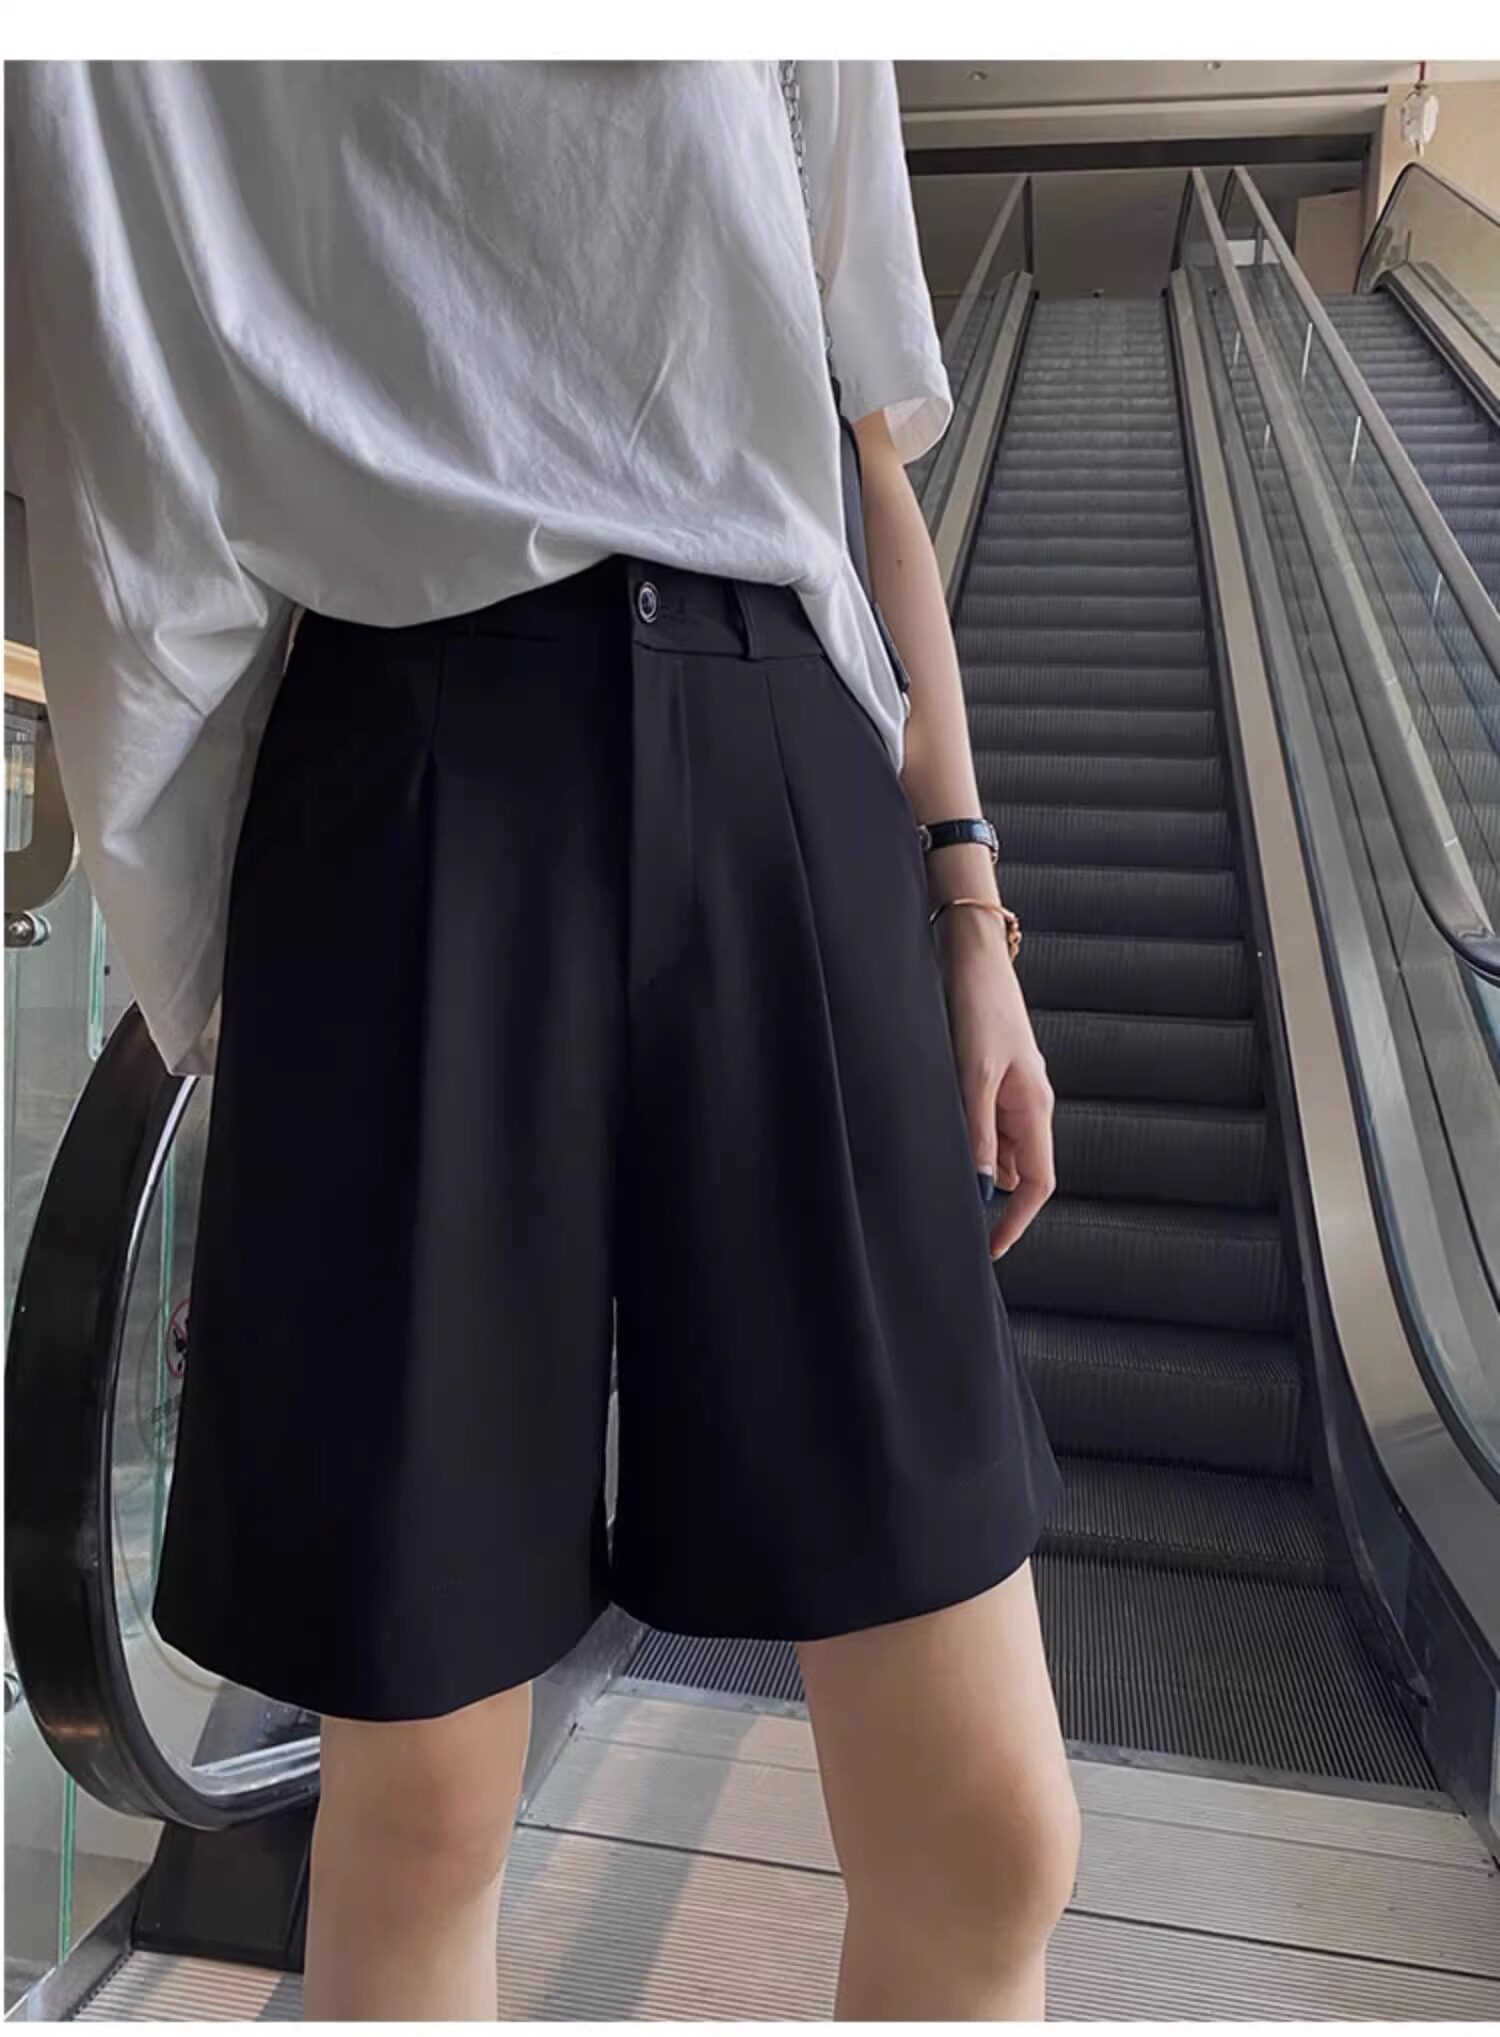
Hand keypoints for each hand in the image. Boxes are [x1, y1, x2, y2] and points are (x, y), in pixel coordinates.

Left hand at [934, 904, 1055, 1258]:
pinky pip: (979, 1123)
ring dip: (970, 1166)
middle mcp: (1027, 1105)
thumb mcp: (974, 1074)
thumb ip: (976, 1132)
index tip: (989, 1249)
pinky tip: (931, 1138)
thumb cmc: (979, 1008)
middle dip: (987, 1199)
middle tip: (948, 1220)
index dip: (1016, 1221)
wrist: (971, 954)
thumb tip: (979, 1187)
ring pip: (993, 1148)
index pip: (1037, 1183)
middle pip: (1015, 1170)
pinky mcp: (988, 1077)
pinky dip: (961, 1139)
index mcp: (1034, 1108)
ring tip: (931, 1180)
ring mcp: (1009, 1091)